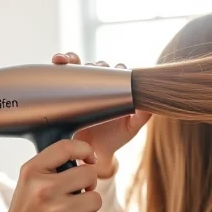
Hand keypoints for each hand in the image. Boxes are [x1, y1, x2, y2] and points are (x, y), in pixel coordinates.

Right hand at [0, 139, 103, 211]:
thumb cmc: (29, 208)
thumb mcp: (30, 178)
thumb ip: (53, 164)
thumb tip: (88, 159)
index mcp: (33, 171)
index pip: (66, 148)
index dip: (85, 150)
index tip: (89, 159)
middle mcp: (43, 189)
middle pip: (88, 174)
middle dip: (89, 183)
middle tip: (79, 191)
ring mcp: (55, 211)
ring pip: (95, 199)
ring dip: (90, 205)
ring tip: (75, 209)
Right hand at [52, 52, 150, 177]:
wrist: (91, 152)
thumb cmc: (114, 138)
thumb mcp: (131, 127)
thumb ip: (142, 115)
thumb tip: (154, 103)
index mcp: (116, 90)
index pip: (116, 72)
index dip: (116, 68)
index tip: (115, 69)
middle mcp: (99, 85)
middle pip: (96, 67)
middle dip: (94, 65)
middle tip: (91, 70)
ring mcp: (82, 87)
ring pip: (79, 66)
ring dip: (73, 59)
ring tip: (67, 61)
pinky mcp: (67, 90)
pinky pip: (62, 72)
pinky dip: (60, 62)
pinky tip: (58, 60)